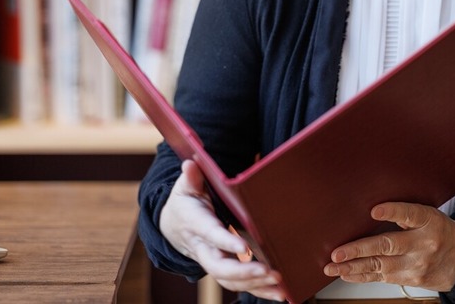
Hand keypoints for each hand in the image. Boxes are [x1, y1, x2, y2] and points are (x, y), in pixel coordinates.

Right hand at [159, 159, 286, 300]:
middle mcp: (204, 249)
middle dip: (245, 272)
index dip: (226, 242)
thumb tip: (190, 164)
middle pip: (221, 267)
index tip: (243, 248)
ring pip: (231, 281)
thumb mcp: (185, 188)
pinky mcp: (224, 269)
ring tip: (280, 285)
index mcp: (196, 226)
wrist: (173, 226)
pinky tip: (280, 293)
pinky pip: (240, 284)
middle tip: (270, 271)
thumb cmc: (185, 203)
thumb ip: (191, 178)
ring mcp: (214, 261)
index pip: (211, 235)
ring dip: (256, 286)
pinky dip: (259, 291)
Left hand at [324, 202, 454, 291]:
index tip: (374, 210)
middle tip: (338, 253)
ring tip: (334, 266)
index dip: (393, 211)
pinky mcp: (410, 279)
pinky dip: (362, 276)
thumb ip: (406, 213)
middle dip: (360, 250)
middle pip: (389, 246)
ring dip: (354, 267)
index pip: (411, 214)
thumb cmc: (441, 232)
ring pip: (380, 266)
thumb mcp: (431, 216)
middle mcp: (423, 244)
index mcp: (429, 221)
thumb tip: (373, 208)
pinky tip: (346, 274)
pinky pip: (381, 278)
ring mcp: (416, 265)